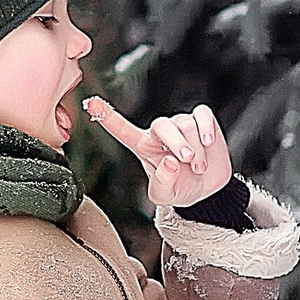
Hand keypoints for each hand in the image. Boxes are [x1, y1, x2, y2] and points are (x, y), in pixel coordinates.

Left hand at [83, 96, 232, 207]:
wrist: (206, 190)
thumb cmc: (180, 189)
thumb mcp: (165, 195)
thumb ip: (162, 182)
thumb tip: (169, 162)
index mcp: (144, 147)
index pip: (123, 130)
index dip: (108, 117)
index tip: (91, 103)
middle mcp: (161, 133)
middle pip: (162, 125)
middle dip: (176, 143)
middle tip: (186, 161)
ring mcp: (181, 124)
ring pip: (186, 124)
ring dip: (196, 148)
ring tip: (198, 166)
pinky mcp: (201, 120)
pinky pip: (202, 115)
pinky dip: (206, 128)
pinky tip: (208, 142)